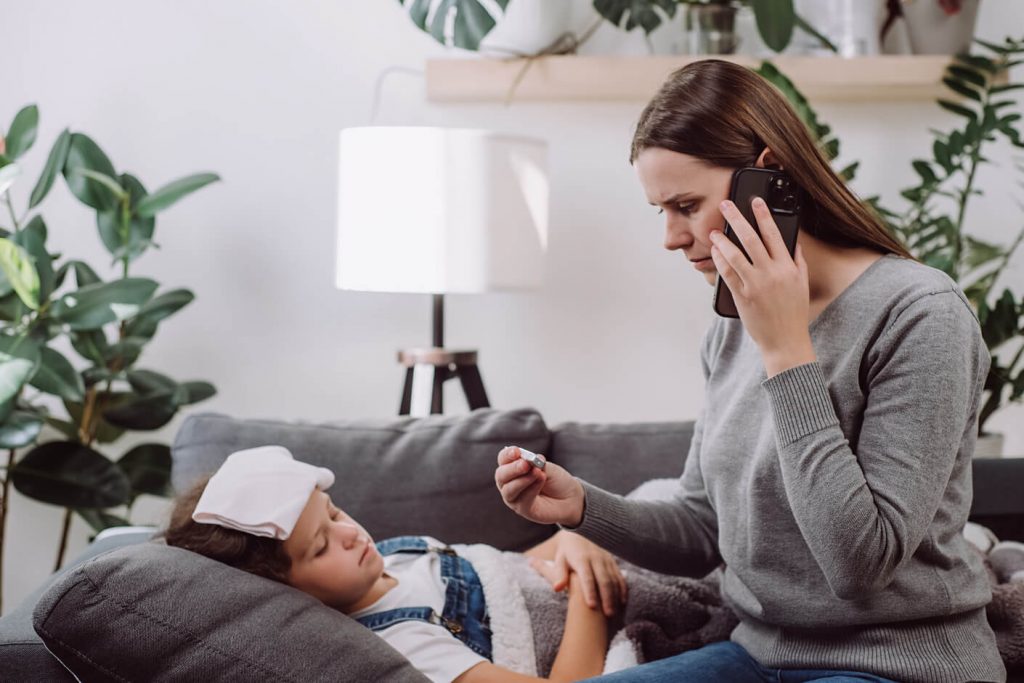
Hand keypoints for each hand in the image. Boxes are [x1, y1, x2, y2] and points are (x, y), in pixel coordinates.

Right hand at [495, 446, 584, 526]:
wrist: (570, 497)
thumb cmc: (555, 480)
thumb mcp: (547, 467)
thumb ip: (536, 464)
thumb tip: (528, 460)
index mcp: (512, 467)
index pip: (503, 459)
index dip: (508, 455)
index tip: (517, 452)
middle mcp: (508, 482)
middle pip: (501, 475)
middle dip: (513, 468)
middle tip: (525, 464)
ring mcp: (514, 497)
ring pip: (509, 490)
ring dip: (522, 480)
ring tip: (537, 472)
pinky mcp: (523, 509)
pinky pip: (522, 500)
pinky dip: (531, 489)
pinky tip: (541, 480)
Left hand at [529, 531, 626, 616]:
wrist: (579, 532)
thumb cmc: (567, 550)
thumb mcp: (560, 559)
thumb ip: (559, 574)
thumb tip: (556, 588)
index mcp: (582, 559)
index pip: (587, 578)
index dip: (590, 592)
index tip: (592, 606)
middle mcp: (596, 559)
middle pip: (604, 580)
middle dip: (607, 598)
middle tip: (608, 615)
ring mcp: (606, 560)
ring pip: (614, 579)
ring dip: (615, 596)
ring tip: (614, 613)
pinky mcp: (612, 561)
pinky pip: (619, 576)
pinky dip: (622, 589)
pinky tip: (622, 601)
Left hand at [710, 197, 815, 375]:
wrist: (785, 341)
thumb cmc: (793, 312)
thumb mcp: (801, 284)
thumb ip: (797, 261)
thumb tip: (792, 243)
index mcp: (788, 267)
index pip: (774, 234)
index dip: (763, 215)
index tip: (755, 201)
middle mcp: (771, 273)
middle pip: (751, 239)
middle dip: (736, 219)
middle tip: (725, 205)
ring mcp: (755, 285)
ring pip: (735, 255)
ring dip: (722, 240)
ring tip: (714, 231)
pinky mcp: (742, 296)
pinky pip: (727, 274)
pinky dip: (719, 260)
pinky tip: (715, 252)